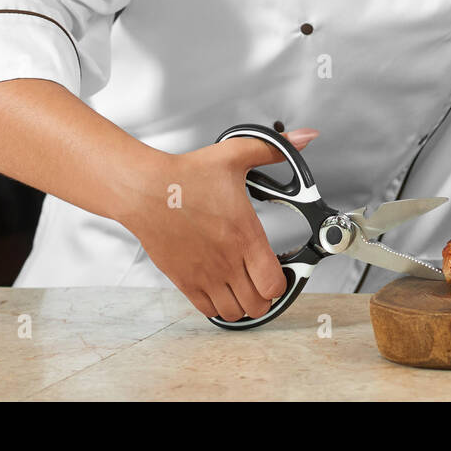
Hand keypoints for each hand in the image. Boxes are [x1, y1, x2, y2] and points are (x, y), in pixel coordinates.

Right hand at [122, 127, 319, 321]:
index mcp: (245, 235)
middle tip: (262, 279)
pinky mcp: (183, 280)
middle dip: (265, 296)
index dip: (283, 282)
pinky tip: (220, 287)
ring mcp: (204, 275)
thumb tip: (305, 138)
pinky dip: (218, 305)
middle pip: (258, 305)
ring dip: (243, 304)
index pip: (274, 284)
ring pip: (235, 313)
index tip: (280, 269)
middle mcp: (227, 261)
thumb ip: (274, 150)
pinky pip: (207, 310)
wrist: (145, 189)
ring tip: (242, 285)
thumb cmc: (186, 175)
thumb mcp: (236, 154)